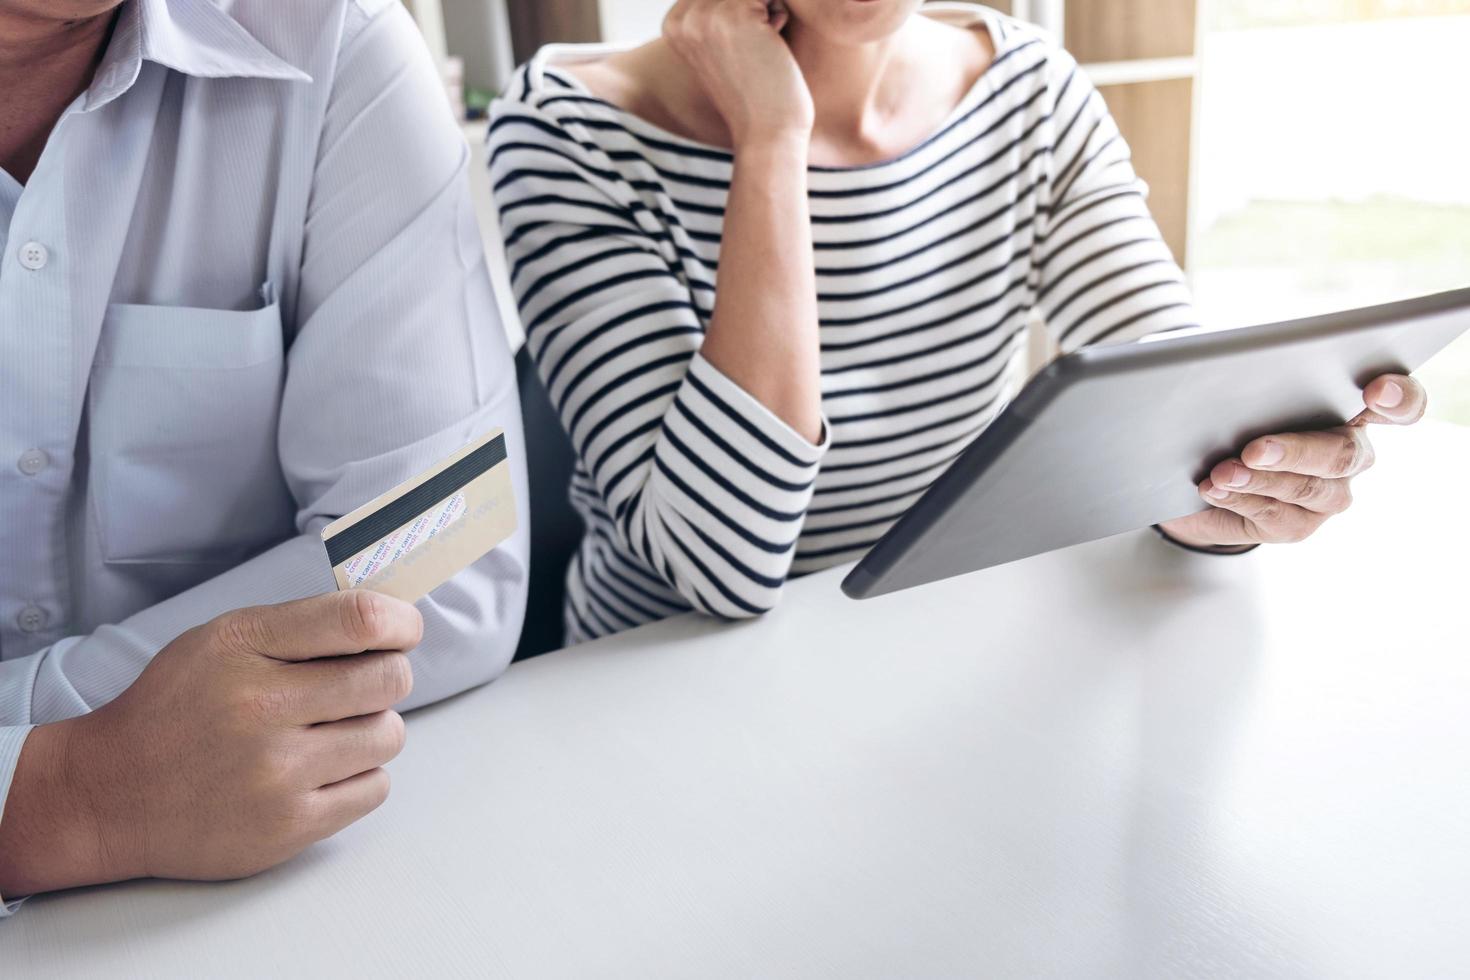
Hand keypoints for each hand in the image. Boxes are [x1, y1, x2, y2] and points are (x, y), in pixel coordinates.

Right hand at [0, 591, 419, 897]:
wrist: (108, 795)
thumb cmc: (176, 708)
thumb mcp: (221, 640)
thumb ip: (301, 625)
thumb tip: (389, 621)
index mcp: (244, 647)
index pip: (360, 620)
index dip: (400, 623)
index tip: (402, 632)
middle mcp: (260, 707)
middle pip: (388, 679)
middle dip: (386, 677)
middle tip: (358, 687)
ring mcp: (276, 772)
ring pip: (389, 735)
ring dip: (373, 730)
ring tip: (332, 733)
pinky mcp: (288, 826)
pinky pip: (375, 788)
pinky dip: (360, 776)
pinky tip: (322, 770)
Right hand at [664, 0, 813, 147]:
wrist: (766, 132)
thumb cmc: (752, 93)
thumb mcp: (721, 47)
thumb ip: (715, 13)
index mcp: (673, 24)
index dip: (739, 12)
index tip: (736, 50)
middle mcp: (682, 17)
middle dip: (753, 8)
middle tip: (751, 51)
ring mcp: (705, 15)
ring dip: (767, 10)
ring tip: (759, 49)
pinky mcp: (734, 14)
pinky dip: (779, 15)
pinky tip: (770, 47)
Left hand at [1160, 374, 1427, 549]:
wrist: (1198, 472)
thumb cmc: (1231, 415)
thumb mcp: (1238, 387)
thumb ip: (1252, 376)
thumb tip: (1225, 369)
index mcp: (1352, 408)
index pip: (1401, 404)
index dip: (1399, 397)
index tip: (1375, 391)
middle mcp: (1351, 453)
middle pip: (1343, 453)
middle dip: (1297, 450)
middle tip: (1254, 447)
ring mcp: (1328, 493)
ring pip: (1306, 488)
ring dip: (1259, 480)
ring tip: (1222, 472)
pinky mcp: (1296, 524)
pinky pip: (1274, 515)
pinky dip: (1239, 499)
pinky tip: (1213, 489)